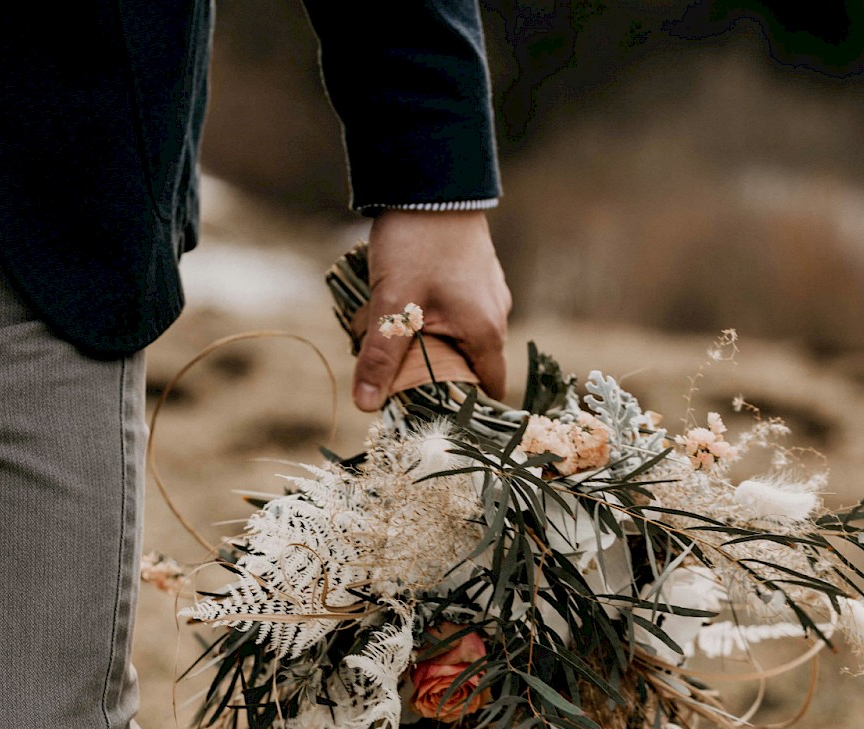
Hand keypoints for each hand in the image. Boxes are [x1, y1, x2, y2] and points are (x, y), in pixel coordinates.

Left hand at [353, 210, 511, 411]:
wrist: (429, 174)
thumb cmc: (416, 241)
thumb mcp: (392, 303)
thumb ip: (380, 356)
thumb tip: (367, 406)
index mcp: (485, 332)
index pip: (487, 391)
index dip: (463, 410)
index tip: (432, 418)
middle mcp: (496, 315)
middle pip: (471, 367)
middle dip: (438, 379)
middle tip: (401, 383)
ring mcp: (488, 293)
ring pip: (462, 339)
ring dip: (434, 348)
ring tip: (399, 346)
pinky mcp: (475, 275)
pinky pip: (459, 313)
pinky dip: (437, 322)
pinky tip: (409, 312)